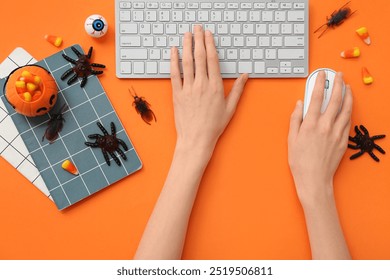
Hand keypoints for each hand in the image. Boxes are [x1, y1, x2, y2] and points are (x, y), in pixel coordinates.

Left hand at [170, 26, 247, 155]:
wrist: (196, 139)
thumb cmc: (214, 126)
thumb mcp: (230, 108)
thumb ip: (237, 90)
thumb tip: (245, 75)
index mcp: (215, 87)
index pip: (212, 60)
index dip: (210, 44)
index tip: (208, 34)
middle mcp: (201, 85)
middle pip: (200, 57)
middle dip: (198, 40)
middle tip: (197, 28)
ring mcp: (188, 89)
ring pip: (187, 62)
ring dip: (186, 46)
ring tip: (186, 34)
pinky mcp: (177, 94)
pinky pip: (174, 74)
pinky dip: (174, 61)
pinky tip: (173, 51)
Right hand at [288, 71, 352, 207]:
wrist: (314, 179)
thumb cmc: (300, 162)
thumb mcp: (291, 139)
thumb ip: (295, 119)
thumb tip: (299, 105)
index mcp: (310, 124)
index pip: (316, 98)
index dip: (319, 84)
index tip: (321, 75)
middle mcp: (325, 126)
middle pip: (335, 99)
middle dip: (338, 84)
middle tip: (338, 75)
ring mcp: (337, 133)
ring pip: (346, 109)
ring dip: (348, 95)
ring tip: (347, 87)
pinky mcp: (343, 140)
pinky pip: (348, 121)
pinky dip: (349, 111)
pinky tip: (348, 107)